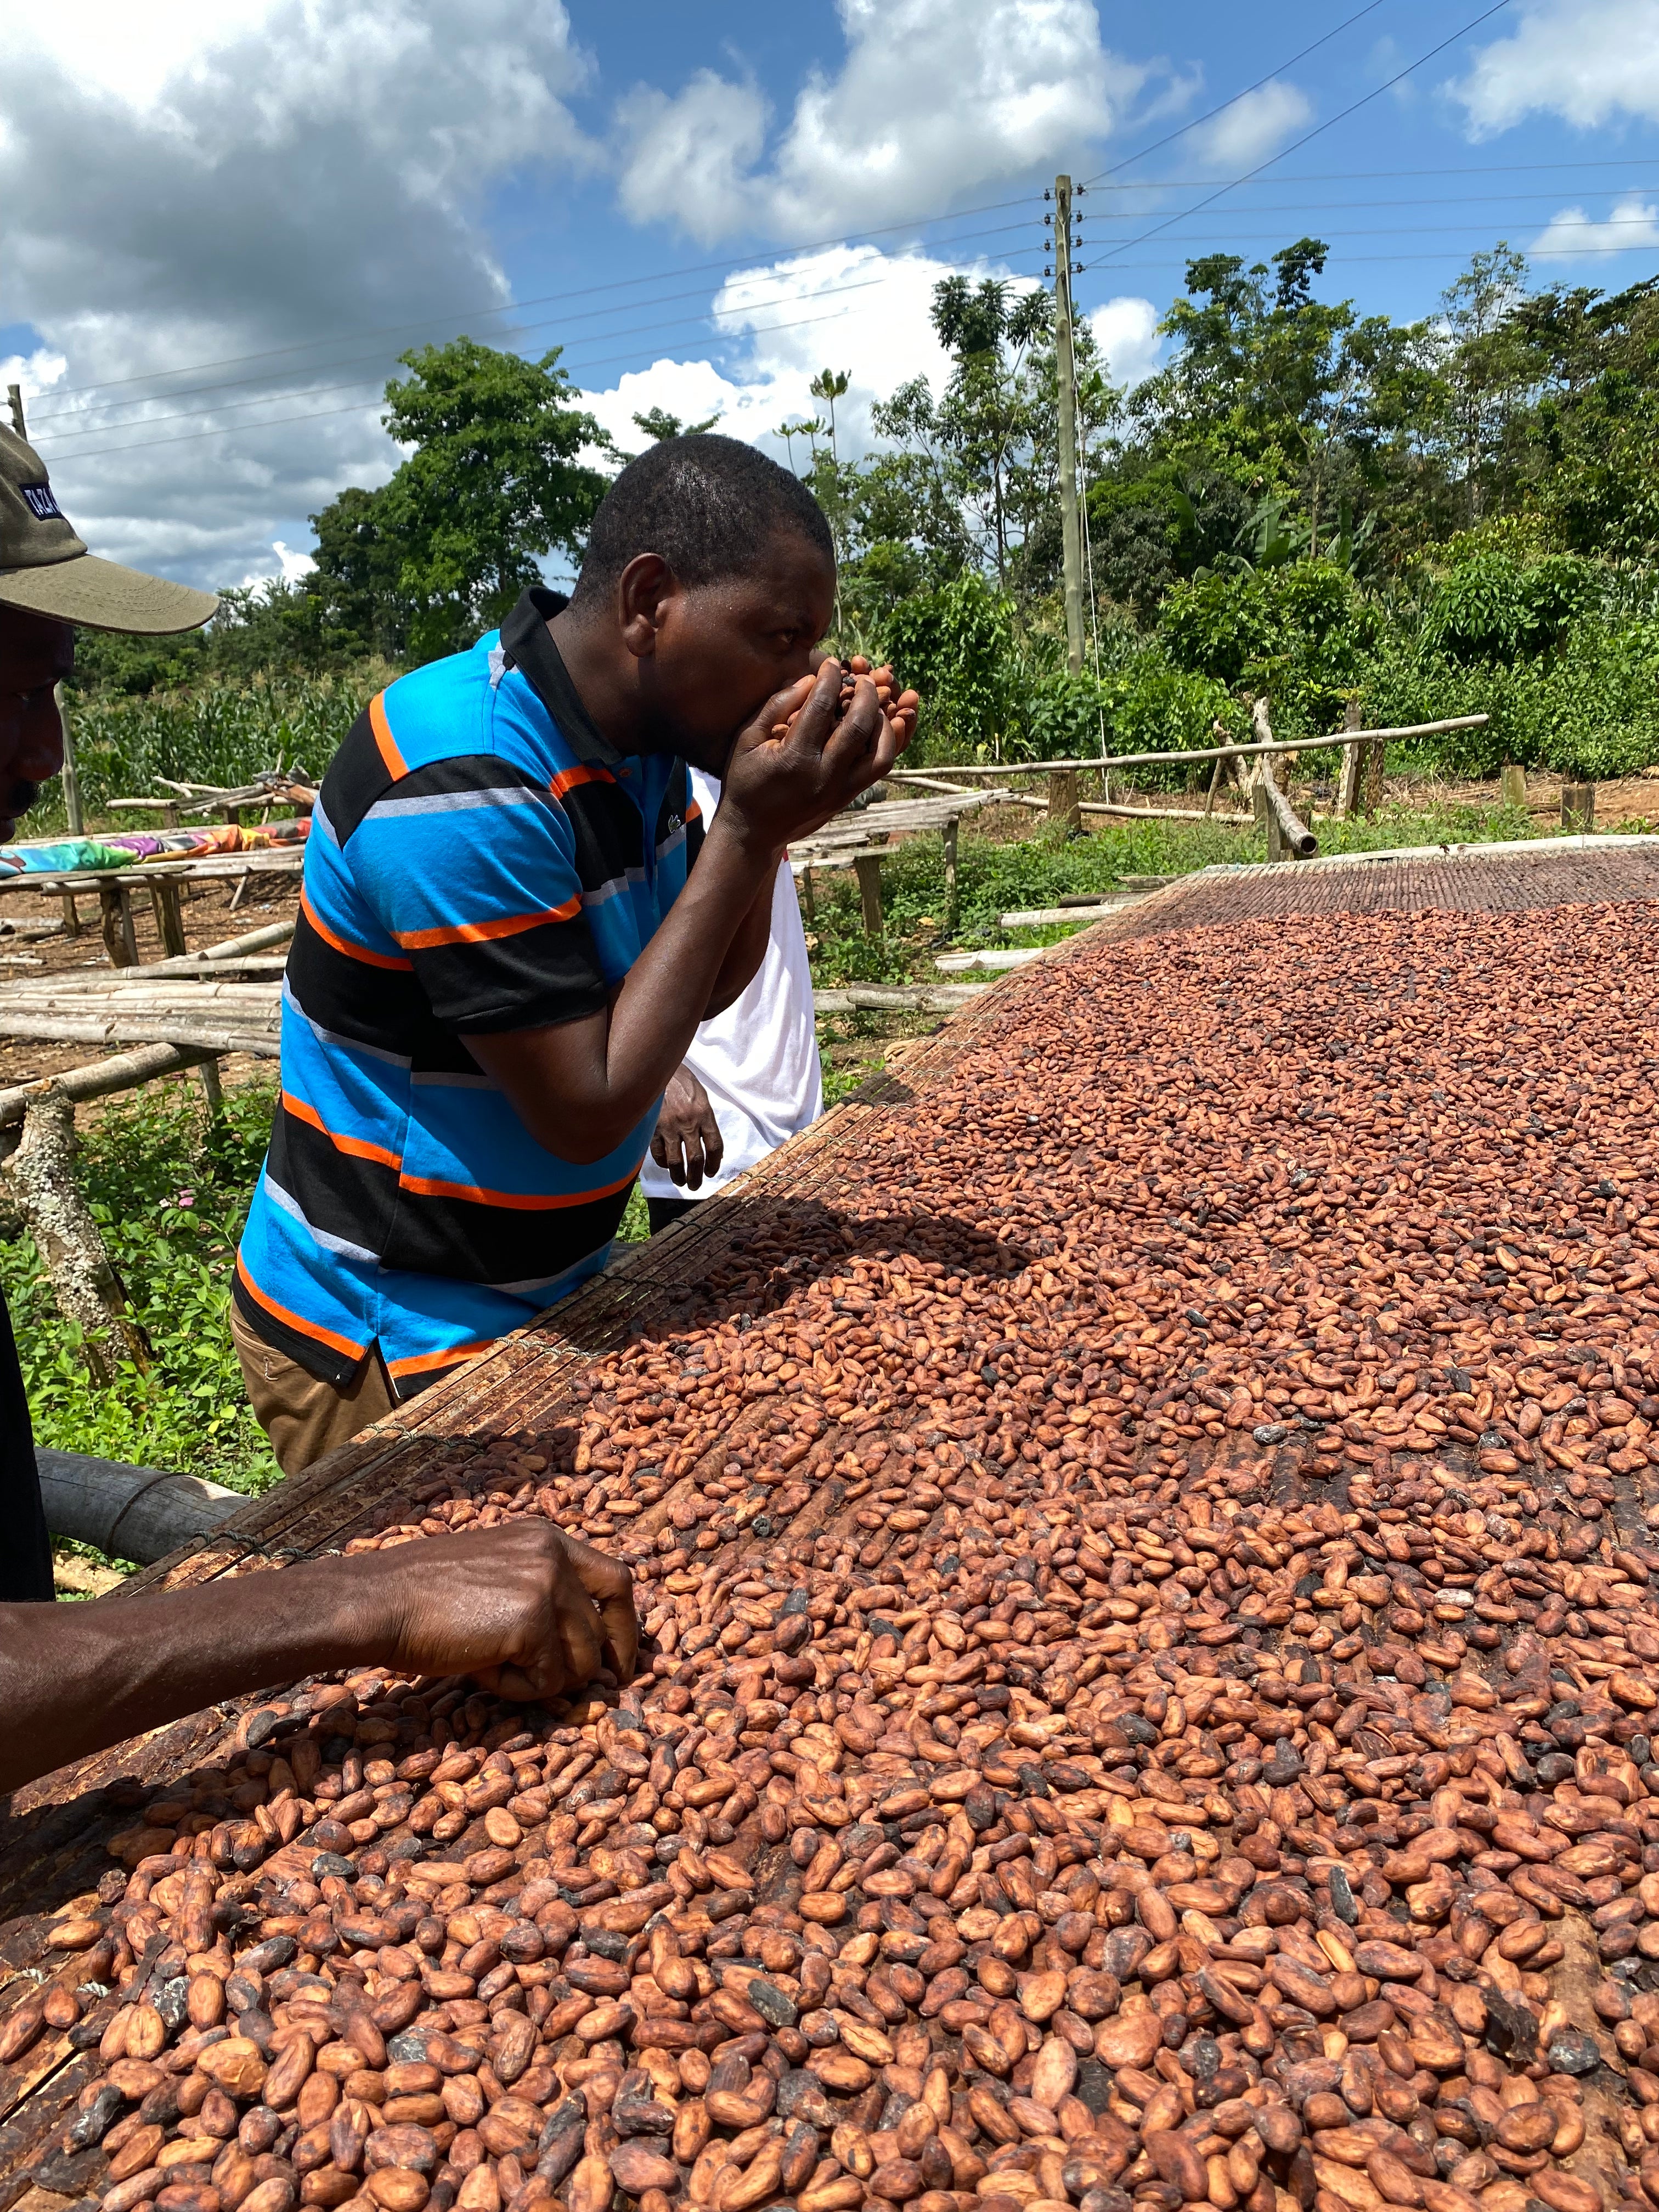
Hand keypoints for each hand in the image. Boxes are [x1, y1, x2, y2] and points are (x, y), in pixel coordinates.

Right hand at [375, 1523, 638, 1701]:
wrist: (379, 1602)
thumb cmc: (423, 1597)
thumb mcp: (494, 1575)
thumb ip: (538, 1593)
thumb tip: (584, 1648)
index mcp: (545, 1538)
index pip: (616, 1578)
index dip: (624, 1624)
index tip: (617, 1658)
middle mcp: (553, 1555)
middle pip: (604, 1624)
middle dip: (596, 1664)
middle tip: (586, 1692)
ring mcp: (546, 1586)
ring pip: (580, 1660)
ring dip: (542, 1679)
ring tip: (492, 1666)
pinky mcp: (531, 1623)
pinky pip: (547, 1681)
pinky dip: (515, 1689)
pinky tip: (478, 1669)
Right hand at [651, 1064, 722, 1188]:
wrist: (658, 1068)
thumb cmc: (682, 1082)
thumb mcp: (701, 1097)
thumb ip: (706, 1121)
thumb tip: (710, 1147)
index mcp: (704, 1114)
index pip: (715, 1146)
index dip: (715, 1163)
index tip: (711, 1172)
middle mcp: (688, 1123)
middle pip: (696, 1159)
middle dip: (696, 1177)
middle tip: (696, 1185)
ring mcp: (669, 1127)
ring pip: (675, 1161)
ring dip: (679, 1176)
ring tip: (681, 1182)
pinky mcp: (653, 1128)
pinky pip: (658, 1153)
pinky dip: (663, 1163)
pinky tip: (666, 1166)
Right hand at [718, 658, 909, 852]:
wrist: (753, 833)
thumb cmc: (745, 780)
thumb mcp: (747, 739)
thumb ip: (777, 706)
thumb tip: (811, 679)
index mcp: (794, 758)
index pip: (822, 707)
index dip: (831, 679)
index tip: (832, 664)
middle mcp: (822, 775)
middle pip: (859, 725)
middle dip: (866, 693)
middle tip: (863, 678)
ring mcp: (840, 790)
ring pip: (880, 751)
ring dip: (885, 720)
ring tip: (878, 702)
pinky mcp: (848, 797)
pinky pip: (879, 768)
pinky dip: (889, 743)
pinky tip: (885, 724)